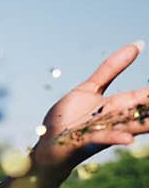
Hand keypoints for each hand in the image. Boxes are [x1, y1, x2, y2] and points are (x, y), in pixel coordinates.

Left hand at [30, 41, 147, 187]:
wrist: (48, 143)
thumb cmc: (67, 118)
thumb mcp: (88, 88)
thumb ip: (111, 69)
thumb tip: (138, 44)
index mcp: (117, 106)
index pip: (143, 97)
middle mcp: (114, 119)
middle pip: (141, 112)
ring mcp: (103, 131)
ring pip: (129, 127)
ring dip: (146, 125)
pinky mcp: (87, 141)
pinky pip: (103, 140)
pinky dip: (116, 138)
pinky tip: (129, 140)